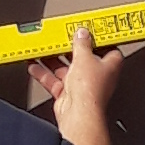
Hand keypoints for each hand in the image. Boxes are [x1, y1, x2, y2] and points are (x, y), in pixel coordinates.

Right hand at [34, 23, 118, 144]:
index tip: (88, 30)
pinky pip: (54, 80)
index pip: (107, 48)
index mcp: (109, 66)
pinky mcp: (68, 94)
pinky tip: (34, 65)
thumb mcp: (84, 57)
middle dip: (71, 48)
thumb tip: (82, 34)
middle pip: (83, 57)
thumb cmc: (90, 90)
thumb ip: (81, 44)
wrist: (78, 114)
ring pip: (66, 69)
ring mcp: (82, 86)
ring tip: (43, 49)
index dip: (98, 39)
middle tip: (60, 38)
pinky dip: (44, 73)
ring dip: (54, 59)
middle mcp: (97, 76)